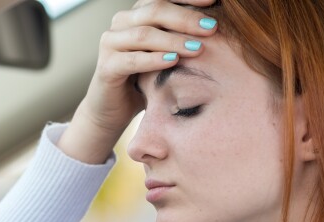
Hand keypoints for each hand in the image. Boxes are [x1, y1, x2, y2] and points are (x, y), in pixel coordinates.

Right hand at [58, 0, 217, 162]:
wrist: (114, 109)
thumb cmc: (145, 79)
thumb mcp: (166, 54)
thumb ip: (182, 38)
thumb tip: (217, 26)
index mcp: (137, 14)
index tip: (214, 0)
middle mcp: (121, 22)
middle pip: (155, 9)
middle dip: (186, 18)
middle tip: (211, 28)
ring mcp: (110, 43)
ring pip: (144, 34)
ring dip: (174, 40)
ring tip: (198, 48)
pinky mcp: (105, 67)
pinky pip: (131, 59)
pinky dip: (154, 59)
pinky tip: (173, 61)